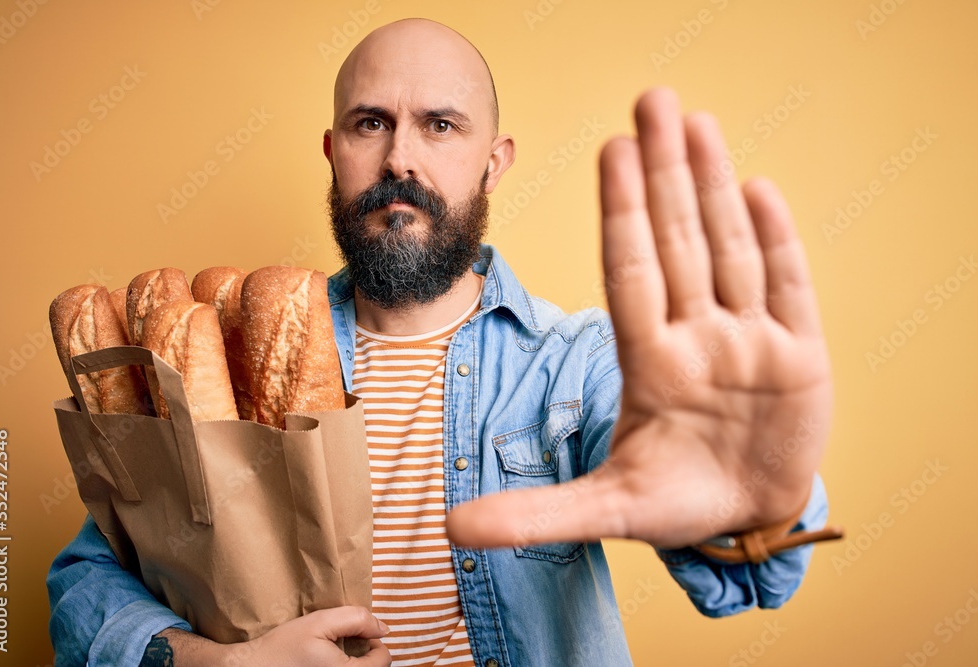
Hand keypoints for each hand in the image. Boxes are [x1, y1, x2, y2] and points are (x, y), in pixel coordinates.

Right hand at [157, 606, 390, 666]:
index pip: (383, 661)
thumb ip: (356, 620)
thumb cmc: (282, 647)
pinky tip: (322, 665)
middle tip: (345, 644)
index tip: (358, 635)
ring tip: (333, 656)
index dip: (375, 642)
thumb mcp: (319, 623)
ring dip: (354, 665)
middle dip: (366, 656)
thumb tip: (384, 628)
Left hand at [447, 87, 831, 549]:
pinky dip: (777, 243)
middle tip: (652, 100)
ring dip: (716, 186)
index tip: (610, 150)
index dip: (622, 213)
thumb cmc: (676, 504)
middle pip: (679, 241)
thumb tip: (450, 529)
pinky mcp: (801, 358)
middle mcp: (697, 337)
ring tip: (698, 124)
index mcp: (649, 362)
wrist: (747, 522)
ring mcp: (750, 342)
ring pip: (730, 249)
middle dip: (665, 173)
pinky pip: (788, 289)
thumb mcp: (606, 512)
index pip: (632, 272)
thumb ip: (535, 514)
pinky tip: (758, 190)